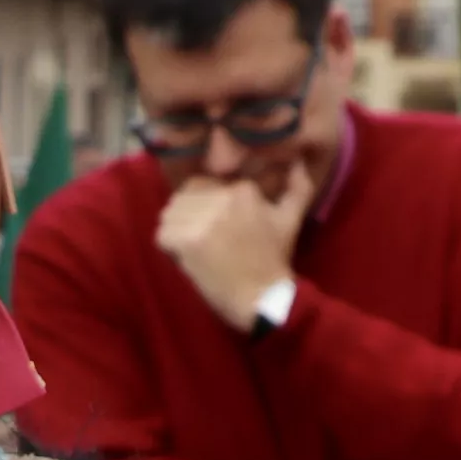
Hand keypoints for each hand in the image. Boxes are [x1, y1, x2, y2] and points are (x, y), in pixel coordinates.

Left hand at [153, 162, 312, 330]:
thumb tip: (298, 161)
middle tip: (202, 239)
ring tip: (193, 247)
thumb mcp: (290, 219)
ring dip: (176, 230)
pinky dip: (168, 247)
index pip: (201, 184)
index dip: (202, 205)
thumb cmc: (274, 259)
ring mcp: (201, 219)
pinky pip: (162, 235)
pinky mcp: (186, 241)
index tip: (215, 225)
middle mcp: (220, 198)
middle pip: (183, 198)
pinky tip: (186, 258)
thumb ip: (297, 188)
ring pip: (170, 214)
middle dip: (187, 216)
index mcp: (241, 189)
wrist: (262, 298)